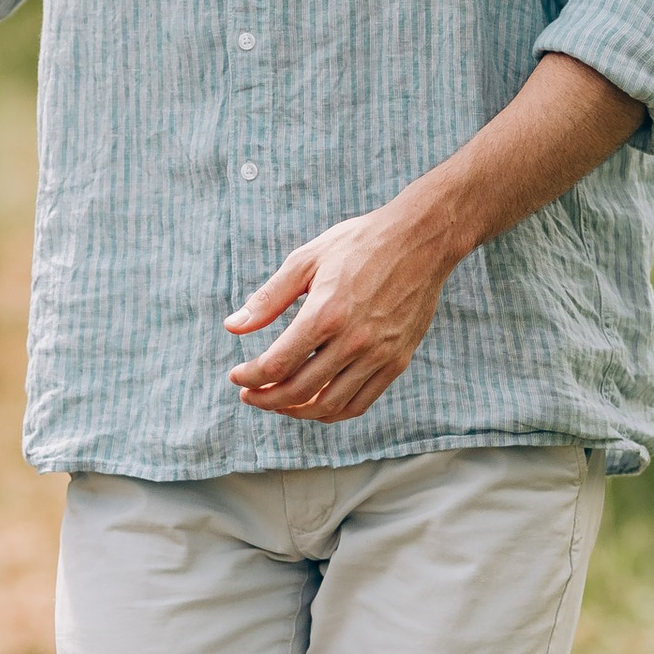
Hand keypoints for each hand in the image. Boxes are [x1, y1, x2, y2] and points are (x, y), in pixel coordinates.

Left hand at [225, 199, 454, 423]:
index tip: (236, 376)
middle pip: (298, 391)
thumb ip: (268, 298)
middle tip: (250, 395)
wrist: (421, 240)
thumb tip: (233, 327)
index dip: (250, 376)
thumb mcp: (306, 259)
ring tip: (278, 403)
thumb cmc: (359, 244)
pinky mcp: (397, 361)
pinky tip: (314, 403)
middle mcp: (353, 341)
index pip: (277, 364)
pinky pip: (360, 403)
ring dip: (296, 412)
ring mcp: (379, 355)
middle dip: (266, 399)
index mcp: (325, 313)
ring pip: (329, 405)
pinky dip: (332, 412)